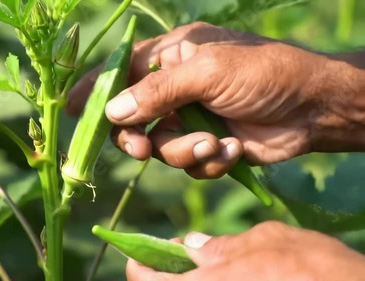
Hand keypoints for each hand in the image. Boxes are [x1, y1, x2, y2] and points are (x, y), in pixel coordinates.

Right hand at [67, 22, 364, 178]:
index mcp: (171, 56)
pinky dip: (208, 161)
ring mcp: (190, 118)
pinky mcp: (206, 145)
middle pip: (132, 118)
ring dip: (185, 150)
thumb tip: (112, 112)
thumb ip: (157, 92)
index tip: (69, 110)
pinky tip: (233, 148)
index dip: (93, 90)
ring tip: (214, 142)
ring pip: (160, 147)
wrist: (312, 108)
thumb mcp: (208, 72)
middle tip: (141, 149)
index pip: (120, 71)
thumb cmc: (263, 74)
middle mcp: (175, 88)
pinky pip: (188, 163)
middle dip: (137, 137)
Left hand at [126, 221, 364, 280]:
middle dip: (166, 275)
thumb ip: (223, 247)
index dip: (139, 266)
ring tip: (204, 264)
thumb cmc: (310, 268)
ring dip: (191, 278)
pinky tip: (229, 275)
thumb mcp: (266, 242)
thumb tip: (192, 246)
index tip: (138, 255)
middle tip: (177, 257)